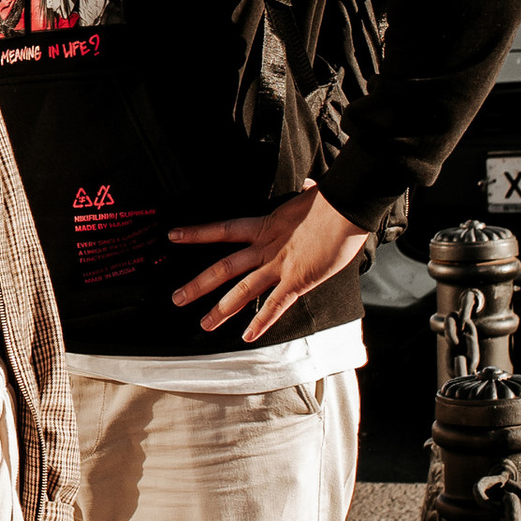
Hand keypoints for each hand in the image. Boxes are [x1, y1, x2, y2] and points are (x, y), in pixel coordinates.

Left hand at [168, 185, 369, 341]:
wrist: (346, 205)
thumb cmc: (332, 200)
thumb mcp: (310, 195)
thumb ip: (304, 193)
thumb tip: (309, 184)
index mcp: (266, 225)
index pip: (223, 229)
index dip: (197, 233)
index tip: (173, 236)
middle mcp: (266, 247)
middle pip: (223, 267)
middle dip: (198, 284)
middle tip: (177, 298)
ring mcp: (279, 265)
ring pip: (242, 290)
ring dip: (221, 309)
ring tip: (204, 324)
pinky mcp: (297, 280)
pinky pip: (274, 305)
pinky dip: (260, 322)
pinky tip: (247, 336)